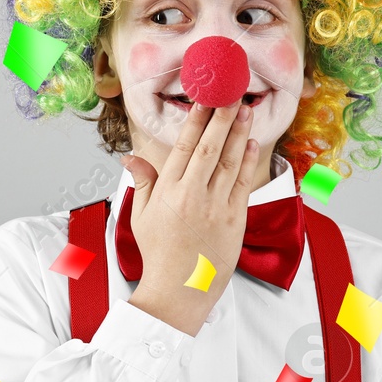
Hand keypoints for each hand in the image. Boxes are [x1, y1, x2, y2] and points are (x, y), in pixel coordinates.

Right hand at [121, 102, 259, 335]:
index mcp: (167, 192)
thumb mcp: (140, 216)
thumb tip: (131, 156)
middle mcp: (192, 195)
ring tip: (247, 109)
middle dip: (221, 118)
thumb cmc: (159, 252)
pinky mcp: (235, 219)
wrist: (181, 288)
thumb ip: (142, 182)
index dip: (195, 121)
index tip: (204, 99)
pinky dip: (247, 161)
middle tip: (232, 93)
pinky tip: (251, 142)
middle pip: (208, 148)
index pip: (182, 147)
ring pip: (228, 162)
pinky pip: (242, 183)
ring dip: (238, 133)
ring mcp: (216, 207)